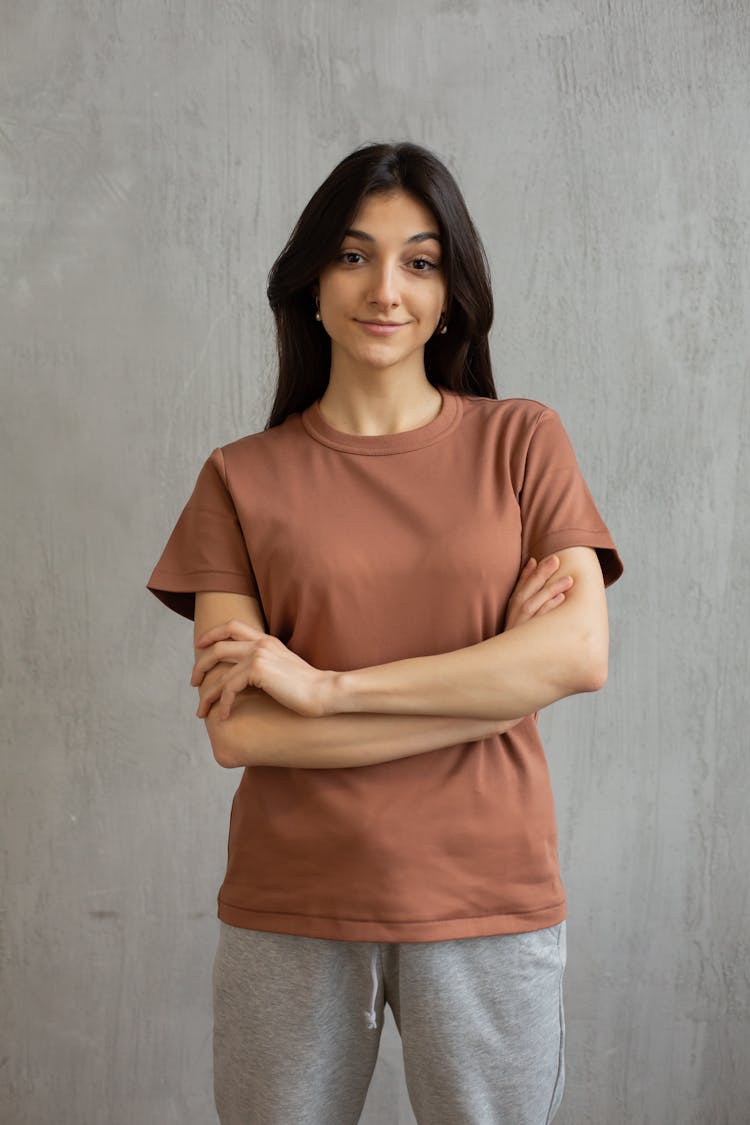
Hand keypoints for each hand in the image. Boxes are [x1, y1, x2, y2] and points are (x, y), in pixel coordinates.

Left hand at [192, 620, 331, 720]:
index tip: (200, 646)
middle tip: (194, 682)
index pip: (232, 626)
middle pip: (217, 646)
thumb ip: (266, 665)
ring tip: (202, 710)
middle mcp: (260, 643)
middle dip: (201, 665)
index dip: (212, 634)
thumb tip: (247, 678)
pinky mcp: (257, 670)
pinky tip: (224, 716)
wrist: (324, 692)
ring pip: (220, 673)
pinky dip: (223, 704)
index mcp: (267, 640)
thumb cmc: (308, 687)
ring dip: (208, 694)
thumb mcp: (284, 668)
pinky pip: (229, 688)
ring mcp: (258, 654)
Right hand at [504, 555, 572, 630]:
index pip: (521, 585)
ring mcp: (522, 624)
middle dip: (542, 574)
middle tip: (556, 560)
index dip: (530, 572)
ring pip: (536, 603)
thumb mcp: (517, 607)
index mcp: (513, 606)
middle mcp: (516, 614)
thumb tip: (532, 561)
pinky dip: (550, 607)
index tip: (541, 558)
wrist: (509, 662)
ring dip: (551, 590)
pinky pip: (541, 620)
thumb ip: (525, 584)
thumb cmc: (518, 631)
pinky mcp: (528, 636)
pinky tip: (561, 599)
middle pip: (529, 590)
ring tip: (568, 580)